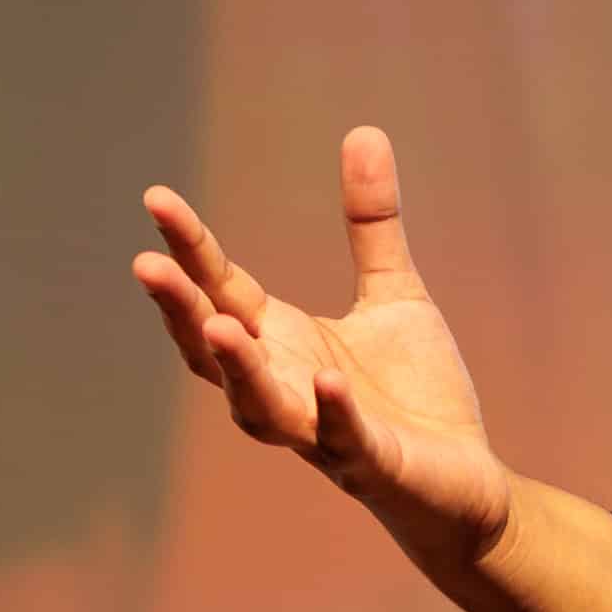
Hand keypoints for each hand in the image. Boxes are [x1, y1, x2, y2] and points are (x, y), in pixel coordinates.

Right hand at [135, 129, 519, 576]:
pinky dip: (332, 411)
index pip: (221, 290)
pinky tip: (327, 378)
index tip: (156, 199)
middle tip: (147, 265)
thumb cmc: (414, 394)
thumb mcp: (394, 292)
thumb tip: (363, 131)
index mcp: (282, 341)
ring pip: (260, 405)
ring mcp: (321, 432)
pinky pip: (343, 439)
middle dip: (181, 310)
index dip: (190, 248)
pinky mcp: (370, 464)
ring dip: (238, 369)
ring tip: (218, 327)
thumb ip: (371, 221)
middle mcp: (284, 386)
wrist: (464, 481)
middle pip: (215, 349)